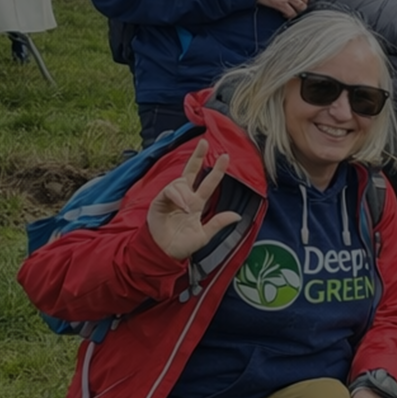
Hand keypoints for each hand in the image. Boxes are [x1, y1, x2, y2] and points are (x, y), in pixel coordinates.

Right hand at [146, 139, 241, 258]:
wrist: (164, 254)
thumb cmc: (182, 246)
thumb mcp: (205, 235)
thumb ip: (218, 223)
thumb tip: (237, 215)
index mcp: (196, 204)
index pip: (207, 183)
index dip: (216, 171)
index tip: (225, 157)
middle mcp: (184, 198)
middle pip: (190, 172)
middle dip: (197, 157)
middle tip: (205, 143)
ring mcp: (171, 199)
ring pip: (180, 182)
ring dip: (186, 192)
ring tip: (188, 208)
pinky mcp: (159, 202)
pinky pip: (169, 191)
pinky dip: (177, 196)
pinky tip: (182, 206)